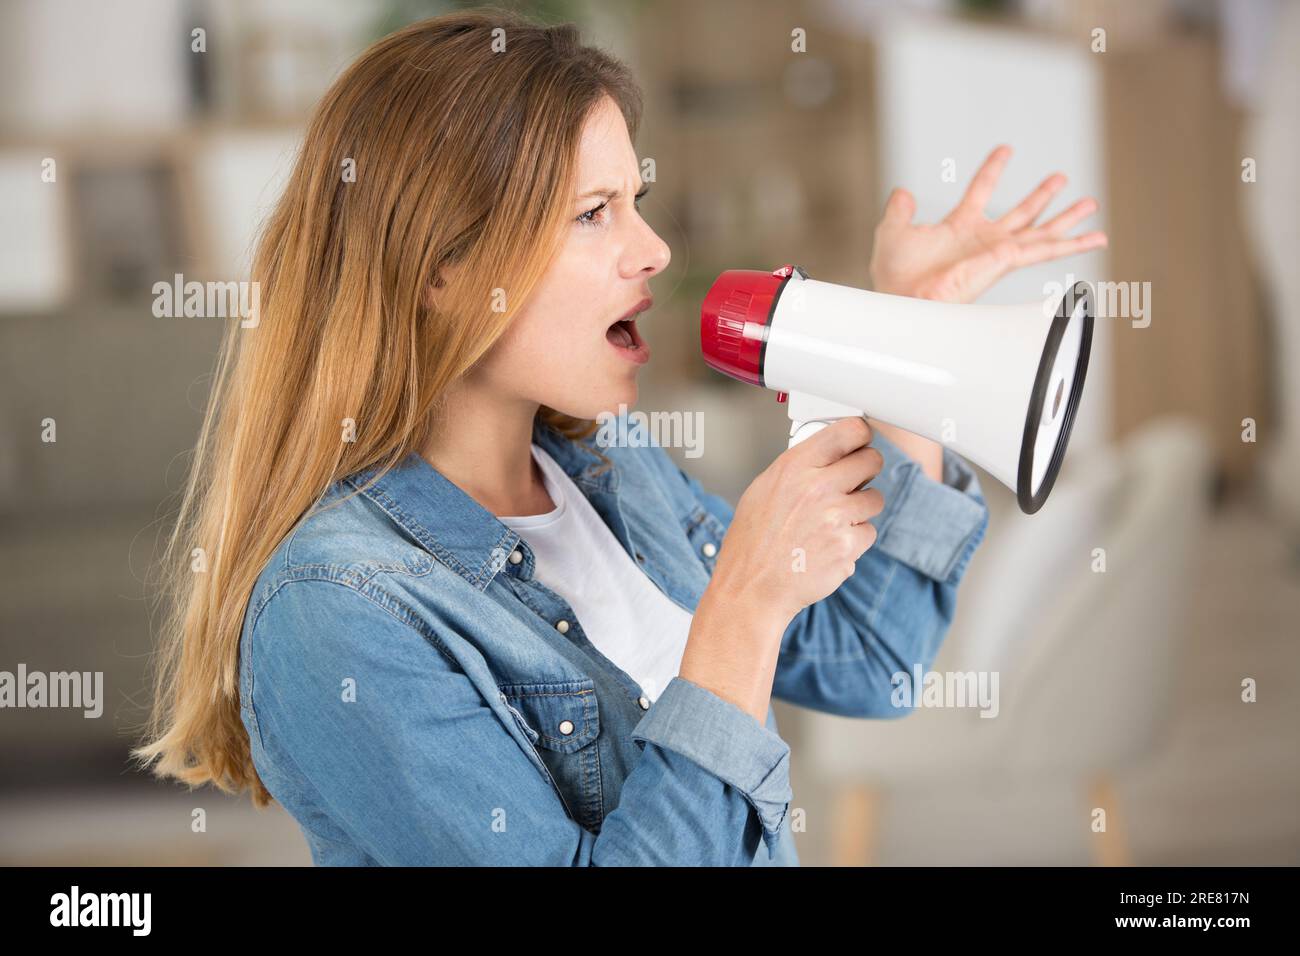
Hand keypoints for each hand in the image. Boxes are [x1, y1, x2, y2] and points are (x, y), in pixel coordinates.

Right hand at [711, 418, 884, 623]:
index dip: (861, 435)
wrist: (751, 589)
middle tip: (853, 483)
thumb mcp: (763, 490)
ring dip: (860, 510)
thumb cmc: (753, 542)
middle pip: (871, 460)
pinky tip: (828, 547)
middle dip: (866, 471)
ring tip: (832, 522)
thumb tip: (830, 454)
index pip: (849, 431)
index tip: (862, 441)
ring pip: (875, 499)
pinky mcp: (847, 545)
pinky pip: (868, 532)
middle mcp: (816, 487)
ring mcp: (835, 517)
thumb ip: (799, 469)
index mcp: (794, 467)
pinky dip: (853, 541)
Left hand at [868, 145, 1106, 304]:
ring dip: (1067, 218)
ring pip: (1041, 231)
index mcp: (960, 227)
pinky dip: (1073, 244)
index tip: (1006, 150)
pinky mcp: (1006, 260)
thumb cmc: (895, 276)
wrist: (902, 295)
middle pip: (1022, 213)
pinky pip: (1045, 249)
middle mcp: (983, 239)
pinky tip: (1095, 238)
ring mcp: (997, 250)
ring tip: (1090, 203)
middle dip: (1042, 196)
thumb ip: (900, 210)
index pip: (981, 190)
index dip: (993, 169)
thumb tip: (902, 192)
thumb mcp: (893, 230)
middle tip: (1061, 178)